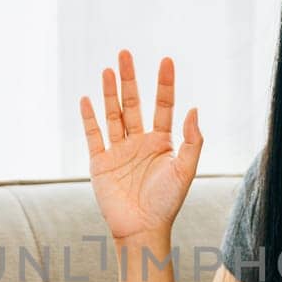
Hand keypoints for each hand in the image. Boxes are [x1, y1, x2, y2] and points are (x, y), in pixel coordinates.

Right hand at [79, 49, 203, 241]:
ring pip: (113, 114)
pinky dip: (89, 118)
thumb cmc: (167, 203)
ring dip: (109, 92)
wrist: (142, 229)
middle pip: (133, 103)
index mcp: (162, 142)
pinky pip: (94, 135)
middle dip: (130, 79)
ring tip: (107, 70)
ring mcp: (118, 151)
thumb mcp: (186, 170)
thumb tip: (193, 108)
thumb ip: (192, 140)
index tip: (165, 60)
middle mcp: (139, 142)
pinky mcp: (100, 163)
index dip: (164, 83)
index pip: (163, 105)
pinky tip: (87, 98)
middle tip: (125, 53)